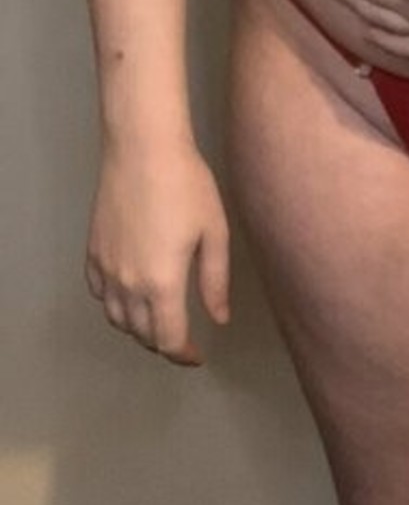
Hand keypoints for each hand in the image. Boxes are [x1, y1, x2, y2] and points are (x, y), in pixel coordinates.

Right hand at [84, 141, 231, 367]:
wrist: (142, 148)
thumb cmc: (186, 185)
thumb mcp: (214, 233)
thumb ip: (215, 282)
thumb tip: (220, 318)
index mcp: (162, 284)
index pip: (168, 340)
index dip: (183, 355)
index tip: (197, 355)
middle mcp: (128, 283)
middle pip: (141, 334)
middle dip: (163, 342)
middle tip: (183, 337)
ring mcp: (105, 268)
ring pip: (116, 318)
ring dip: (137, 327)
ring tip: (158, 319)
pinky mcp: (92, 251)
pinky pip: (98, 293)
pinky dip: (114, 303)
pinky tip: (130, 293)